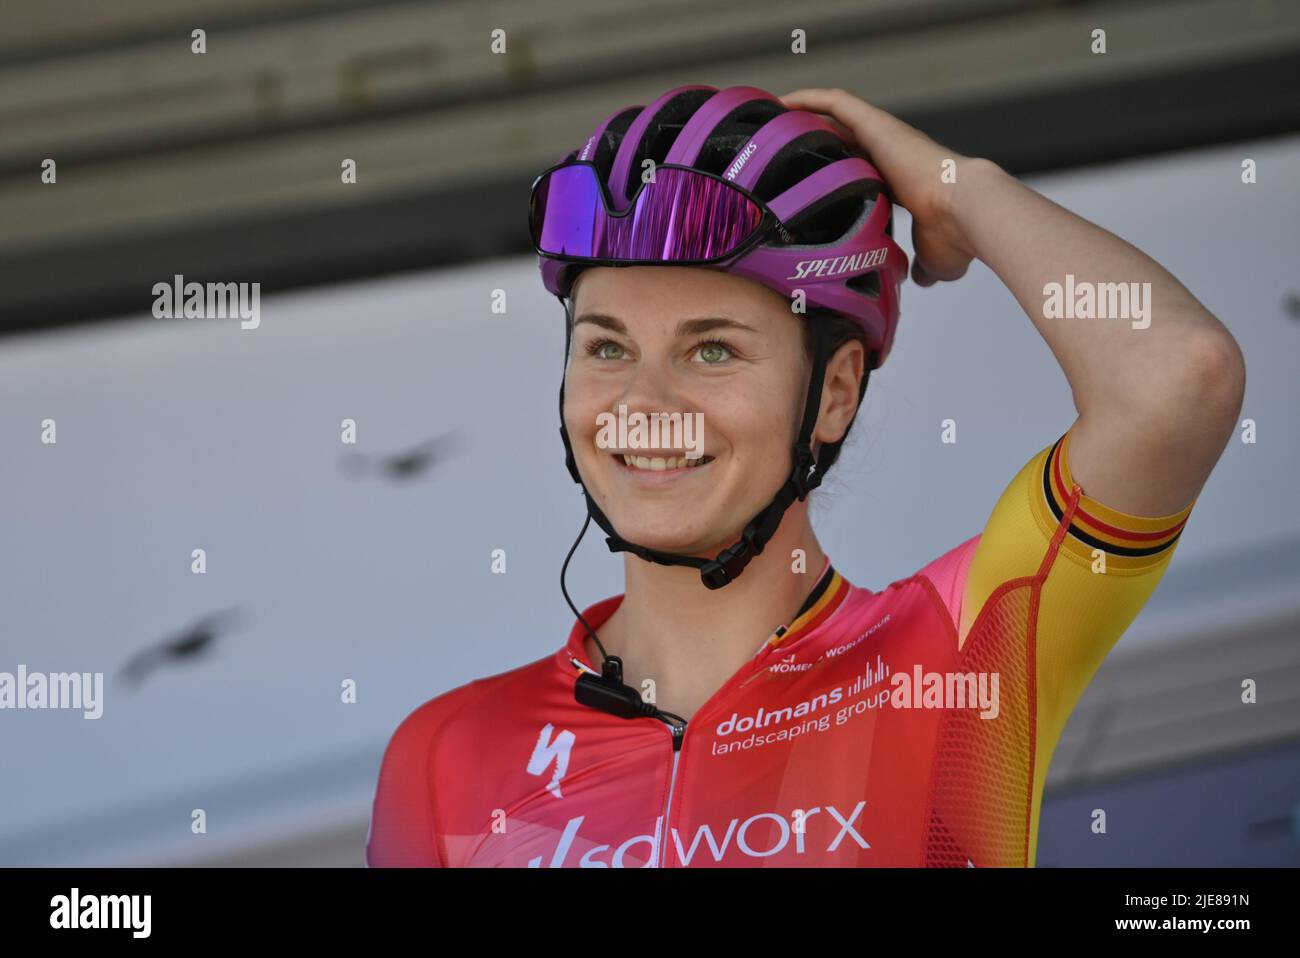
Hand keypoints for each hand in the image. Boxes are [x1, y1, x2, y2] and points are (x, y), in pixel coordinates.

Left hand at [778, 87, 983, 287]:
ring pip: (835, 116)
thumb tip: (919, 281)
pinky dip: (810, 97)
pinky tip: (782, 101)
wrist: (967, 212)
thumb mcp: (932, 260)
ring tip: (768, 119)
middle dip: (811, 143)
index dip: (831, 174)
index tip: (802, 184)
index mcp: (898, 182)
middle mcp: (890, 154)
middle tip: (774, 151)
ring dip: (803, 113)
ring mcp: (885, 136)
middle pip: (842, 142)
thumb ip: (921, 266)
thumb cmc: (955, 237)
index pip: (858, 172)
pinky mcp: (879, 124)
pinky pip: (838, 102)